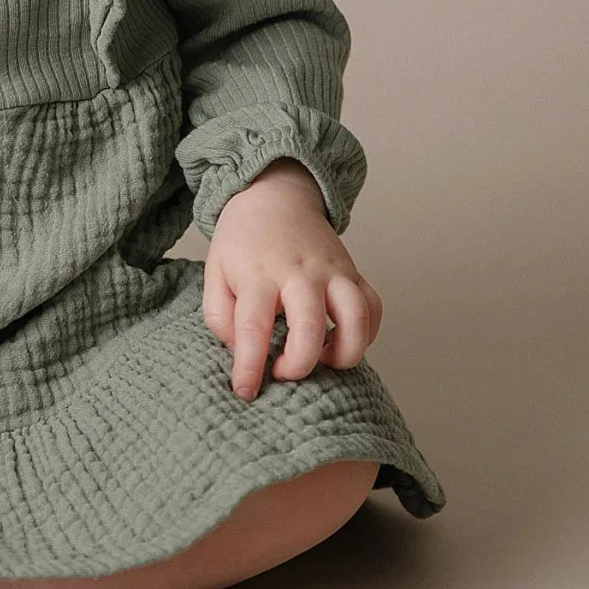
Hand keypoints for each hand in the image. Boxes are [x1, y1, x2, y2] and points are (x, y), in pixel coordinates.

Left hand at [203, 162, 382, 401]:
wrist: (273, 196)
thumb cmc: (242, 242)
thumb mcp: (214, 274)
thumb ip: (221, 318)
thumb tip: (244, 353)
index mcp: (258, 275)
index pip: (253, 329)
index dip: (249, 368)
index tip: (245, 392)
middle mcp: (300, 273)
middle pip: (309, 328)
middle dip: (298, 365)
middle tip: (283, 371)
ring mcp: (332, 271)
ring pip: (356, 318)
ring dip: (344, 353)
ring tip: (322, 359)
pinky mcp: (353, 272)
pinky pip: (374, 308)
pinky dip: (366, 334)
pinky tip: (343, 341)